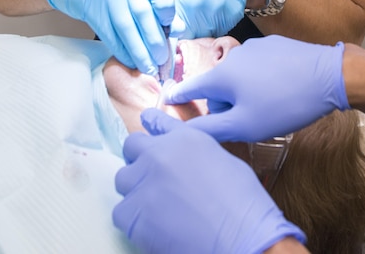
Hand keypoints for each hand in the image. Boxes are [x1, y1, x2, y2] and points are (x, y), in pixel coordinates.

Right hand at [43, 0, 173, 74]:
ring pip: (124, 24)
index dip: (166, 9)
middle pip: (141, 9)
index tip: (169, 28)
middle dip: (153, 39)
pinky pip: (108, 32)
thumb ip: (160, 2)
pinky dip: (121, 49)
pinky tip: (130, 59)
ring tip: (148, 66)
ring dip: (138, 50)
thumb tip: (177, 29)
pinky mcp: (88, 4)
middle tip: (161, 58)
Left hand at [113, 108, 305, 253]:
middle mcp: (159, 155)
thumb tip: (180, 153)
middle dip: (140, 160)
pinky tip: (154, 225)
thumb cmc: (243, 205)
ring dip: (136, 189)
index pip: (156, 123)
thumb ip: (195, 151)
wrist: (241, 240)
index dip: (151, 131)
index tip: (146, 129)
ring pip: (123, 180)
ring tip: (157, 207)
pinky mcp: (133, 214)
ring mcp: (143, 183)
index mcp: (185, 138)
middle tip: (155, 179)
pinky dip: (133, 219)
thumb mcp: (224, 162)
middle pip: (132, 148)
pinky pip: (121, 211)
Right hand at [167, 35, 347, 141]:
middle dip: (225, 104)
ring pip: (240, 75)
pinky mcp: (276, 44)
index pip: (192, 87)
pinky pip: (260, 66)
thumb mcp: (244, 125)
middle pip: (218, 85)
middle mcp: (234, 55)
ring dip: (245, 92)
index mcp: (222, 75)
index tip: (167, 99)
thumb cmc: (283, 104)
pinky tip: (282, 90)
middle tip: (248, 122)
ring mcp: (256, 46)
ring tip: (269, 108)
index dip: (179, 97)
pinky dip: (263, 79)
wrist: (330, 76)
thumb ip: (211, 129)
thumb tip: (182, 132)